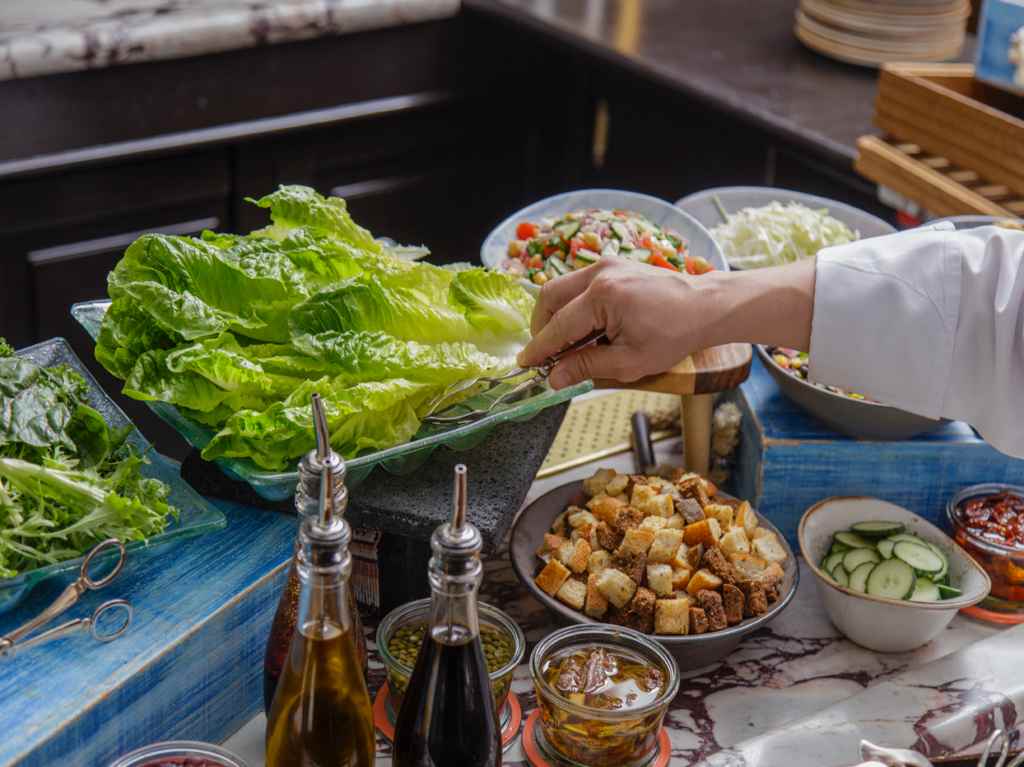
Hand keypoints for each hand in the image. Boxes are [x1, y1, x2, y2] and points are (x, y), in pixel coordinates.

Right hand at [517, 256, 815, 389]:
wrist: (706, 307)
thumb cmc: (675, 335)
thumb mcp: (631, 361)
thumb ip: (588, 367)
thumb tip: (554, 378)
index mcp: (603, 297)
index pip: (558, 327)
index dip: (539, 350)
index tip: (525, 366)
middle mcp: (599, 273)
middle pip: (549, 298)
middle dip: (542, 329)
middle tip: (546, 357)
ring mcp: (605, 265)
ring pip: (560, 289)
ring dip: (555, 317)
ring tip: (566, 346)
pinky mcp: (613, 264)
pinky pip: (578, 285)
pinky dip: (571, 306)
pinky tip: (584, 330)